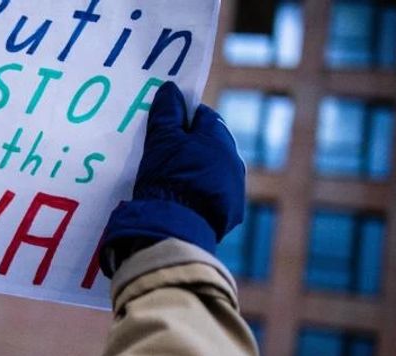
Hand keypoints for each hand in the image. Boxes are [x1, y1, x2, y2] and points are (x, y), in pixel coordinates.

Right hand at [101, 82, 245, 275]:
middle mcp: (233, 160)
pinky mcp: (232, 211)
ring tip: (173, 181)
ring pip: (214, 170)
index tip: (165, 127)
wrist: (175, 225)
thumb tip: (170, 89)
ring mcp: (235, 187)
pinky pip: (216, 195)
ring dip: (199, 170)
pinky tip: (183, 200)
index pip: (203, 116)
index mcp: (219, 138)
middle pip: (210, 144)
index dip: (182, 119)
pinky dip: (202, 194)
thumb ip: (166, 112)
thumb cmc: (167, 176)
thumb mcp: (160, 140)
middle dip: (191, 146)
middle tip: (165, 155)